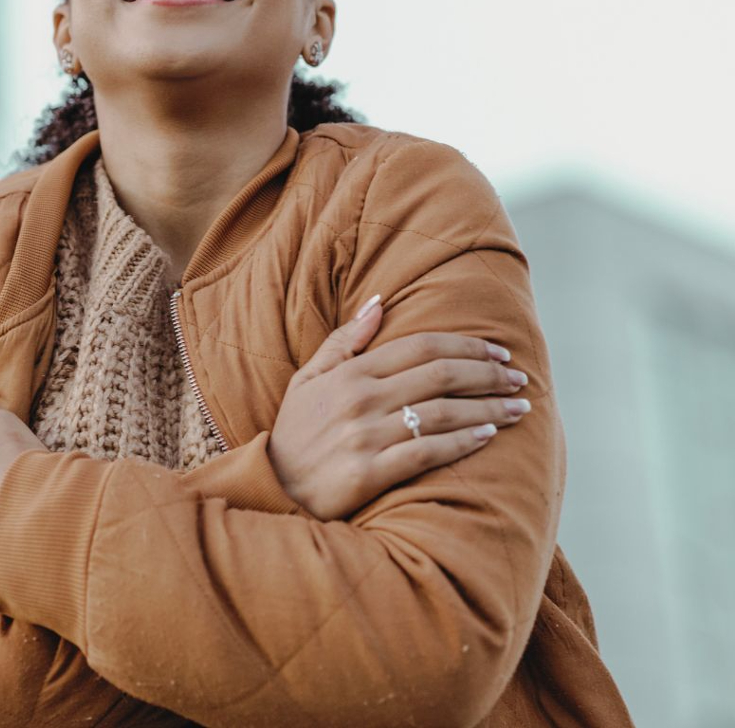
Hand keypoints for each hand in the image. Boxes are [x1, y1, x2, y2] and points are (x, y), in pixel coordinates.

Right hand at [267, 296, 531, 520]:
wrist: (271, 487)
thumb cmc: (296, 430)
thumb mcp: (308, 376)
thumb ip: (344, 340)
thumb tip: (379, 302)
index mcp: (350, 372)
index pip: (421, 347)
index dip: (466, 344)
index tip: (499, 350)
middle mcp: (361, 399)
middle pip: (440, 376)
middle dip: (487, 373)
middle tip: (519, 377)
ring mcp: (365, 436)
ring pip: (441, 414)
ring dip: (487, 407)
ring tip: (518, 407)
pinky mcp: (369, 473)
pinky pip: (427, 453)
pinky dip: (462, 442)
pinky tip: (489, 436)